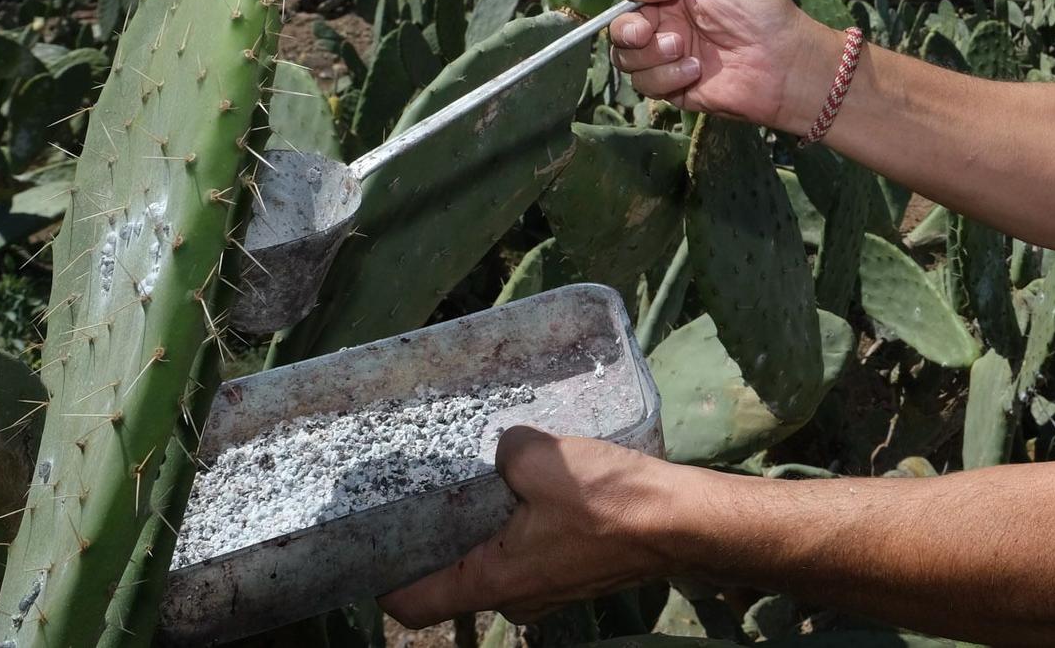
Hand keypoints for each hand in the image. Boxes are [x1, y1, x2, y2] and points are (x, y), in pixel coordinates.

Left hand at [379, 427, 678, 627]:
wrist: (680, 523)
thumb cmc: (608, 502)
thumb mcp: (543, 459)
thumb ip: (507, 449)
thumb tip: (504, 447)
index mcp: (492, 582)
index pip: (413, 606)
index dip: (384, 580)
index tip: (374, 543)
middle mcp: (515, 599)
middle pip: (456, 579)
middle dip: (445, 538)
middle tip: (438, 491)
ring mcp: (548, 591)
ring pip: (499, 564)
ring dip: (492, 528)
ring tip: (495, 480)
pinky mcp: (576, 575)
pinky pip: (535, 554)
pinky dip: (528, 527)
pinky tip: (542, 488)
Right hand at [610, 0, 839, 131]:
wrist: (783, 62)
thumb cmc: (758, 9)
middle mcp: (664, 20)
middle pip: (617, 22)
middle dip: (628, 27)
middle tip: (650, 30)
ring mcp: (666, 54)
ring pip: (624, 55)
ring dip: (650, 53)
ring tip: (683, 49)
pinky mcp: (671, 85)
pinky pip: (644, 82)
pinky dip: (666, 76)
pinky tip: (695, 71)